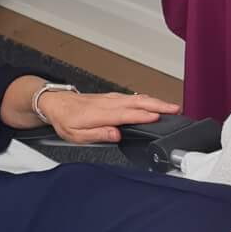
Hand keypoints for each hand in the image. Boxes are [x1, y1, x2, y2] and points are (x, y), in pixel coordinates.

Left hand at [36, 89, 179, 143]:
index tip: (158, 117)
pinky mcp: (111, 97)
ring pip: (136, 98)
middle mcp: (107, 103)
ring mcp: (110, 98)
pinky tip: (153, 101)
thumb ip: (97, 134)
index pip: (126, 114)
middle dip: (158, 105)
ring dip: (155, 100)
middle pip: (137, 102)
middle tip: (174, 109)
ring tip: (171, 105)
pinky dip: (145, 98)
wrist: (56, 103)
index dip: (143, 115)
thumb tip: (116, 134)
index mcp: (99, 114)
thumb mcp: (75, 134)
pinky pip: (132, 96)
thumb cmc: (65, 119)